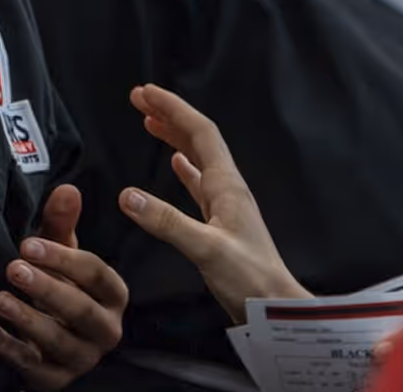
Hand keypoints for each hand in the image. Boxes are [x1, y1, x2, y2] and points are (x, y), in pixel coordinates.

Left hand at [0, 186, 127, 389]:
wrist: (48, 330)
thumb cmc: (59, 282)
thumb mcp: (61, 251)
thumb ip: (63, 221)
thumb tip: (68, 189)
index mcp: (113, 293)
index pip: (95, 272)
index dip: (62, 258)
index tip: (29, 244)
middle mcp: (106, 329)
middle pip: (80, 309)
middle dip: (46, 287)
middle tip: (14, 269)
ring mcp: (83, 359)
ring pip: (58, 341)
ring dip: (27, 319)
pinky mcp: (57, 381)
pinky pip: (34, 368)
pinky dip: (11, 349)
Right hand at [118, 84, 309, 323]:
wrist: (276, 308)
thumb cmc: (249, 279)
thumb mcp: (205, 248)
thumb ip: (166, 221)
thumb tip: (126, 194)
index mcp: (226, 183)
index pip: (199, 131)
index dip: (173, 107)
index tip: (145, 93)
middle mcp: (227, 186)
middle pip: (197, 137)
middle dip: (169, 114)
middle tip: (139, 99)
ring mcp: (225, 203)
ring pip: (196, 156)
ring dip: (174, 135)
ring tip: (150, 121)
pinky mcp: (221, 221)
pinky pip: (199, 182)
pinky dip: (184, 167)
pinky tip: (175, 164)